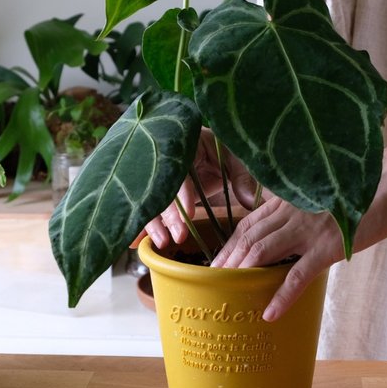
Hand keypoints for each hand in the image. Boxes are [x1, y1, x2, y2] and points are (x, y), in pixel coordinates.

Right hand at [131, 129, 257, 248]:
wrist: (207, 150)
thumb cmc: (221, 151)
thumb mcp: (235, 159)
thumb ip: (242, 177)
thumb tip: (250, 201)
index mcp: (183, 146)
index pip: (180, 171)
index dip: (183, 193)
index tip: (189, 214)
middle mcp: (163, 160)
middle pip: (161, 188)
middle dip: (169, 215)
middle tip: (179, 236)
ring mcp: (155, 176)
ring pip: (150, 200)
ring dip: (154, 223)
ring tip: (163, 242)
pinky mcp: (154, 192)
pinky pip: (146, 208)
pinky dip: (142, 225)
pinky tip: (136, 241)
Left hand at [212, 136, 386, 320]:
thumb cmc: (365, 187)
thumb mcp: (324, 196)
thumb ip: (303, 210)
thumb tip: (293, 229)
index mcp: (288, 201)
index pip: (248, 223)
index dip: (229, 243)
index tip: (215, 260)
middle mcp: (291, 213)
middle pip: (247, 238)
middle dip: (226, 261)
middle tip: (210, 282)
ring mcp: (307, 230)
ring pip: (263, 253)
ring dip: (242, 274)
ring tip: (227, 295)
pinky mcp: (328, 246)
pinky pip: (298, 275)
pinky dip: (282, 296)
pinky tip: (270, 313)